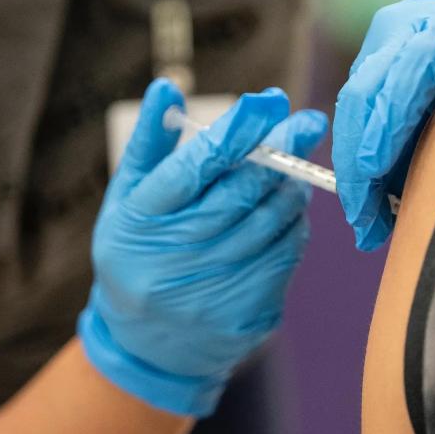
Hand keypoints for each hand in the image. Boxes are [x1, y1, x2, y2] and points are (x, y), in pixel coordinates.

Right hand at [77, 79, 327, 416]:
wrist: (146, 346)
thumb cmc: (136, 252)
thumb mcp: (127, 199)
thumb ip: (149, 144)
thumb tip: (167, 88)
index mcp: (141, 221)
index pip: (194, 168)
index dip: (236, 131)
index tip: (269, 101)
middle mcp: (174, 258)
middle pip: (241, 193)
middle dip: (281, 151)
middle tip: (308, 122)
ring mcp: (211, 291)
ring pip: (270, 224)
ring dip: (292, 188)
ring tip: (296, 169)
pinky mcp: (243, 314)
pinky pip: (284, 258)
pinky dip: (294, 228)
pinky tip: (289, 212)